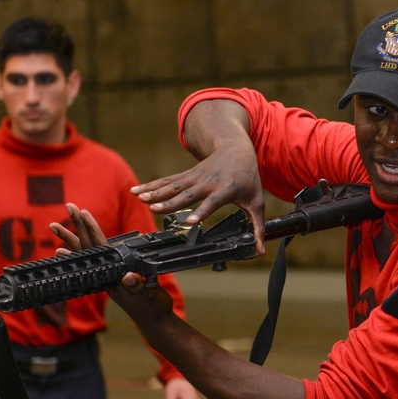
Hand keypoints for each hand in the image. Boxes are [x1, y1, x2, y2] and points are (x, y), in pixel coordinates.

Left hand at [50, 203, 174, 318]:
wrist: (154, 322)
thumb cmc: (154, 308)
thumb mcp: (149, 296)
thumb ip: (138, 286)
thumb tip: (128, 277)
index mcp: (112, 274)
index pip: (99, 246)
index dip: (91, 228)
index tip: (83, 212)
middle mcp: (104, 273)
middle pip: (86, 245)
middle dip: (76, 225)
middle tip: (68, 206)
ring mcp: (105, 275)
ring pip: (84, 252)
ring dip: (70, 237)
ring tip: (54, 225)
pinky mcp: (108, 278)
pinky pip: (89, 262)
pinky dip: (75, 254)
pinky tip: (61, 250)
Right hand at [130, 99, 267, 253]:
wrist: (236, 148)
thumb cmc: (248, 178)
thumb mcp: (257, 201)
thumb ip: (258, 226)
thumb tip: (260, 250)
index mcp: (226, 190)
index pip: (212, 202)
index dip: (202, 211)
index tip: (191, 221)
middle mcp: (208, 183)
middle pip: (187, 194)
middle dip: (170, 202)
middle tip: (154, 209)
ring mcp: (195, 178)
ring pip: (172, 186)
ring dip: (155, 192)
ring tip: (140, 198)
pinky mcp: (186, 176)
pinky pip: (167, 182)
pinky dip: (151, 186)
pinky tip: (136, 191)